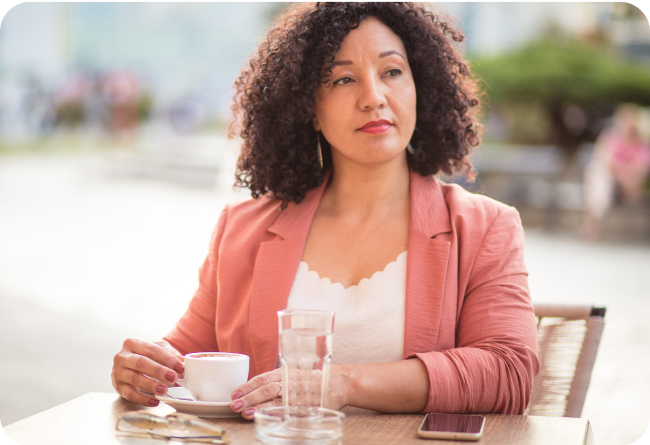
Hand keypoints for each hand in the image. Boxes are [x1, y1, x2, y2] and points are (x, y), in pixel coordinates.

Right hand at [112, 338, 184, 406]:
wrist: (128, 367)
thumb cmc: (146, 356)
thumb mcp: (158, 349)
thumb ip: (170, 353)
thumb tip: (182, 361)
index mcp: (132, 343)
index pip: (151, 349)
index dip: (167, 358)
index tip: (180, 367)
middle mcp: (122, 356)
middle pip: (140, 362)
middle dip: (158, 371)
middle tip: (173, 378)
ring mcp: (117, 372)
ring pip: (134, 378)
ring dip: (150, 385)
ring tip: (164, 390)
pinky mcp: (117, 386)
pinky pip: (129, 394)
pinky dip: (143, 399)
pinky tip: (154, 401)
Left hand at [230, 365, 352, 419]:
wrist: (339, 381)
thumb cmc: (314, 378)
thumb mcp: (294, 373)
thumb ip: (278, 379)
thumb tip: (257, 388)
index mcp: (285, 372)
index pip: (262, 378)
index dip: (247, 385)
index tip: (234, 392)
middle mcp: (289, 381)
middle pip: (265, 388)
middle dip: (248, 397)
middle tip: (235, 404)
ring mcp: (297, 394)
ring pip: (275, 399)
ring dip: (258, 406)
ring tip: (246, 412)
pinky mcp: (305, 405)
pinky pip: (289, 410)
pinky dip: (277, 414)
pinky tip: (267, 417)